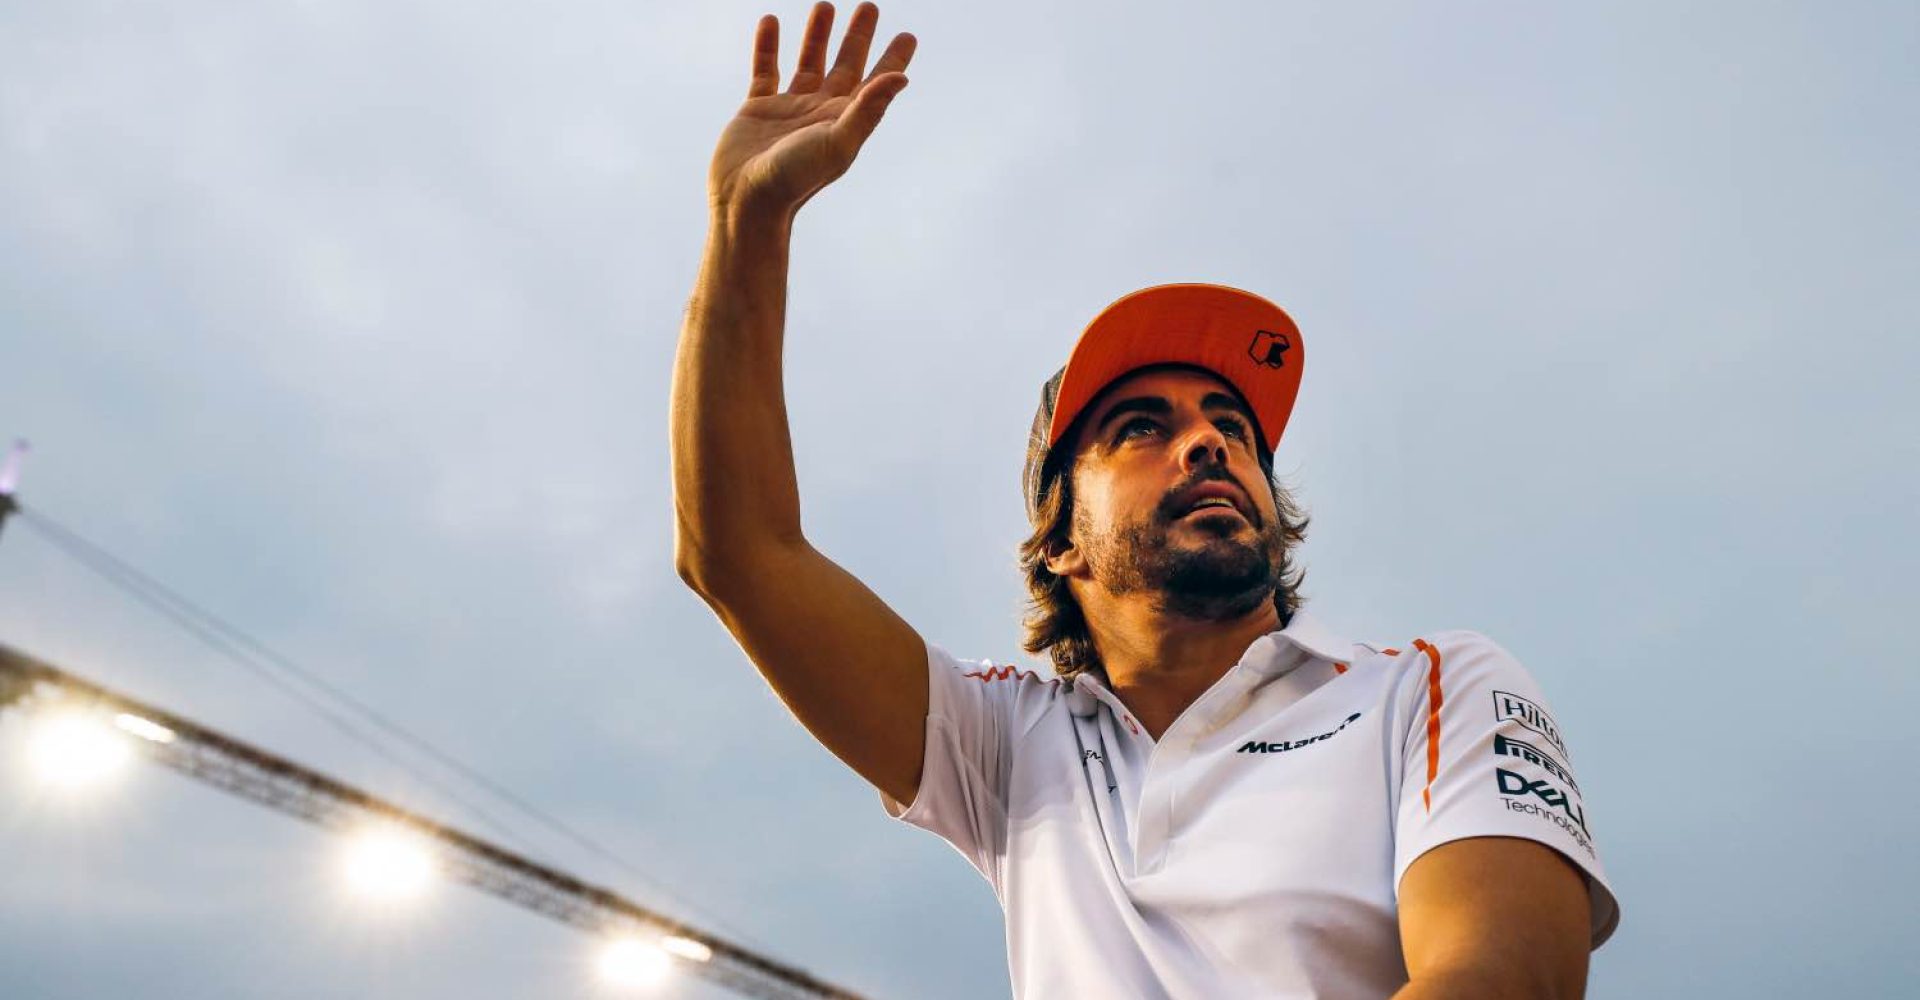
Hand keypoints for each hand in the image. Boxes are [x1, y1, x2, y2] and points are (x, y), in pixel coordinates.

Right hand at [707, 2, 915, 219]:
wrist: (748, 201)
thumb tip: (901, 78)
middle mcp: (820, 112)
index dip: (893, 60)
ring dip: (817, 35)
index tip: (908, 36)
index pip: (875, 84)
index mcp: (845, 121)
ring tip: (825, 5)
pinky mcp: (757, 109)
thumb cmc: (795, 178)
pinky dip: (768, 46)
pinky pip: (765, 69)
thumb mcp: (837, 142)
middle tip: (870, 6)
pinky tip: (770, 21)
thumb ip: (868, 109)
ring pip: (808, 62)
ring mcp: (789, 109)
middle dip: (858, 37)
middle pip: (845, 66)